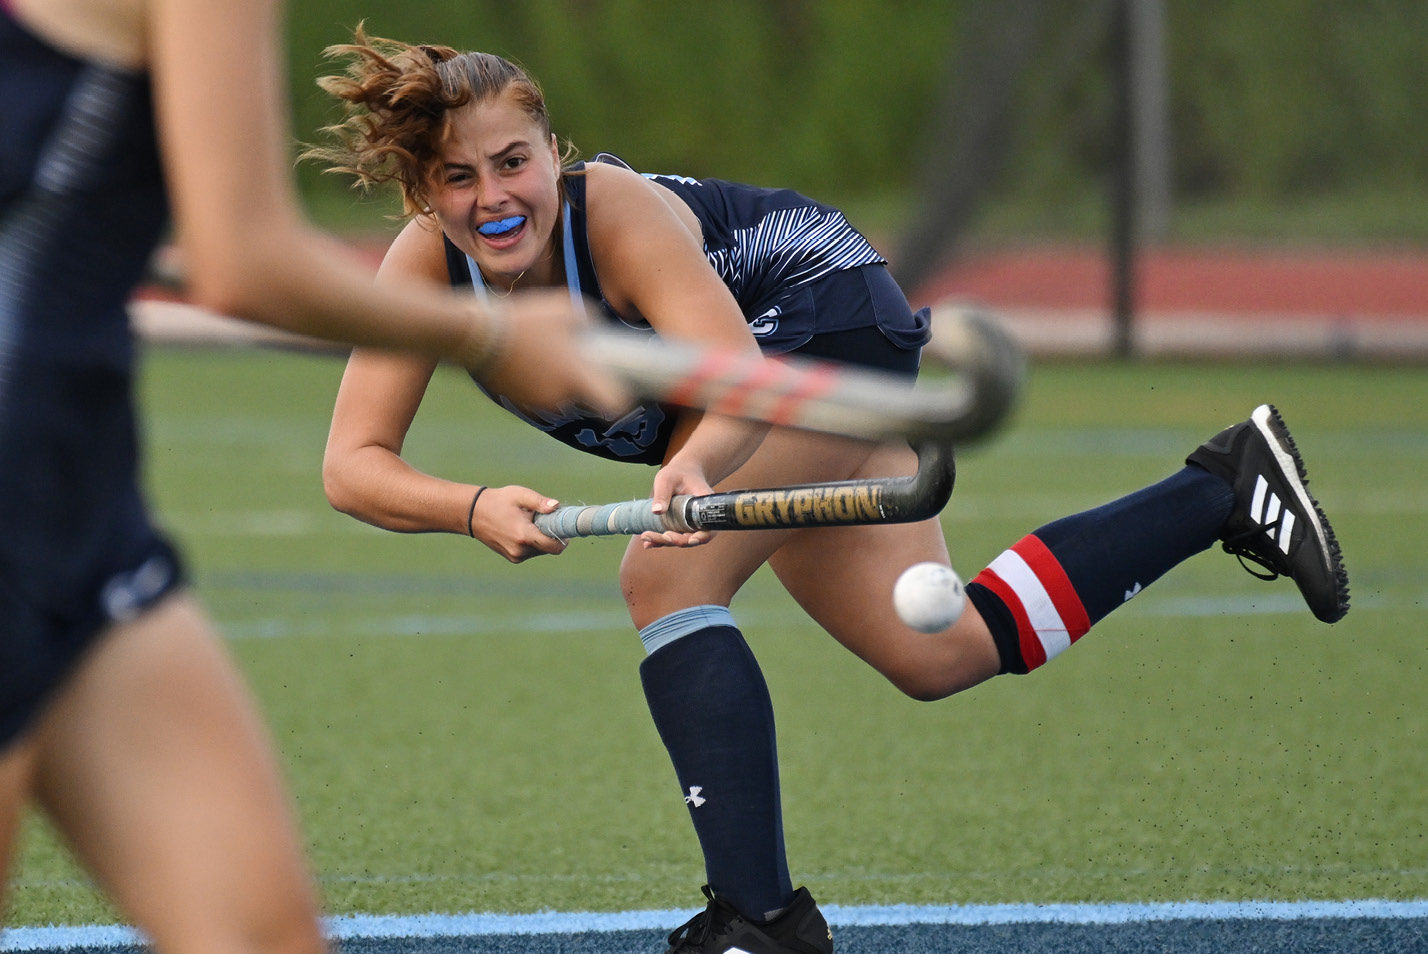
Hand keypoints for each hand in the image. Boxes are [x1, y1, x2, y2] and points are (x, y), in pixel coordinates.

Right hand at [468, 291, 628, 416]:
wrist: (476, 335)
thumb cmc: (525, 319)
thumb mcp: (564, 306)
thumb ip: (589, 318)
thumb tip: (596, 326)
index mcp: (577, 376)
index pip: (613, 405)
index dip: (621, 401)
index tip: (623, 392)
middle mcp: (560, 396)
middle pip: (584, 400)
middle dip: (584, 384)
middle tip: (577, 361)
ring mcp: (538, 403)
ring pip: (560, 398)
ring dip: (560, 384)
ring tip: (549, 357)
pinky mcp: (518, 402)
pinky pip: (538, 396)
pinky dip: (539, 384)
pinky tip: (531, 362)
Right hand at [468, 485, 568, 563]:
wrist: (474, 514)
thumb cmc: (499, 501)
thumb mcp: (520, 496)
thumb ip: (539, 502)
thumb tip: (557, 507)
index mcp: (524, 535)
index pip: (554, 546)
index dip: (564, 538)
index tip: (564, 527)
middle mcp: (520, 550)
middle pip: (549, 548)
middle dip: (551, 535)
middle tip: (544, 519)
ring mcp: (516, 556)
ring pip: (541, 550)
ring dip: (541, 539)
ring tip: (529, 523)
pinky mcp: (513, 558)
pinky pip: (531, 552)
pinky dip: (533, 542)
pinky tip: (522, 529)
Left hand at [637, 457, 715, 548]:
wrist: (681, 473)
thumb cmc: (677, 473)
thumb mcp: (667, 479)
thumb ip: (663, 493)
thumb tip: (656, 511)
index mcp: (704, 506)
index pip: (709, 527)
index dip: (702, 537)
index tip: (691, 540)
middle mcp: (700, 519)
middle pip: (693, 537)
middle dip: (678, 540)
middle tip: (663, 536)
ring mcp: (690, 524)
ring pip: (681, 539)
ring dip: (664, 541)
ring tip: (646, 537)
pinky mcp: (680, 526)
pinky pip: (672, 536)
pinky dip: (660, 541)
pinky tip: (647, 544)